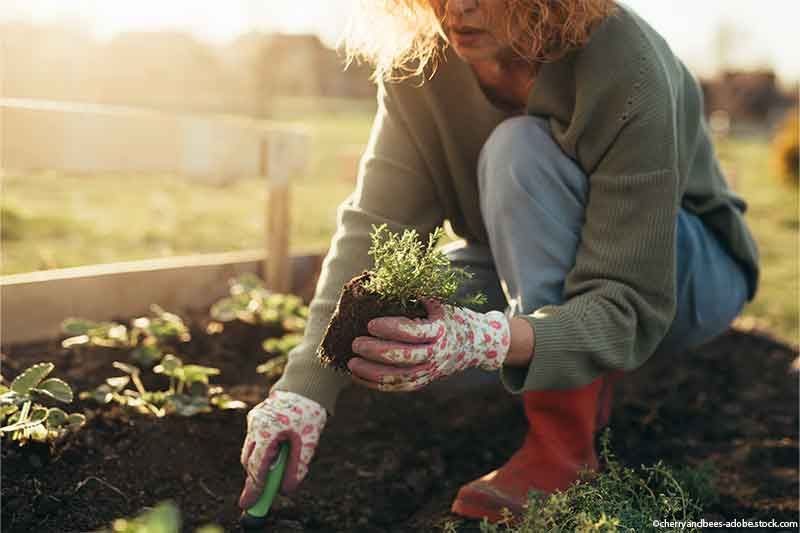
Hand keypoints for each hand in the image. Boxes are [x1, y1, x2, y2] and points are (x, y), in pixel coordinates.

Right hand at [238, 390, 325, 508]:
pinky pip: (254, 440)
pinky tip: (276, 449)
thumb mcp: (308, 442)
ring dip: (258, 464)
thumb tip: (286, 490)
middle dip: (255, 478)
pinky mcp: (255, 417)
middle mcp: (256, 425)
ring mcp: (253, 420)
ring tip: (276, 467)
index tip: (249, 504)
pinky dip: (262, 450)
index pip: (257, 466)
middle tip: (261, 495)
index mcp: (268, 430)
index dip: (255, 487)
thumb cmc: (309, 412)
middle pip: (249, 461)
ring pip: (250, 451)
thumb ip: (297, 466)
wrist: (305, 385)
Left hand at [348, 298, 509, 390]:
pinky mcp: (424, 381)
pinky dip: (376, 384)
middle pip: (403, 357)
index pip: (412, 332)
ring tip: (351, 362)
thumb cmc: (453, 318)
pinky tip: (357, 376)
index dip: (390, 328)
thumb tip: (387, 283)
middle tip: (355, 342)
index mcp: (440, 331)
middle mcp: (435, 354)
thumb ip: (418, 296)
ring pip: (398, 377)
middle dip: (376, 351)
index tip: (370, 324)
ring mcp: (430, 371)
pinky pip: (398, 387)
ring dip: (372, 372)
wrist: (477, 345)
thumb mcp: (441, 304)